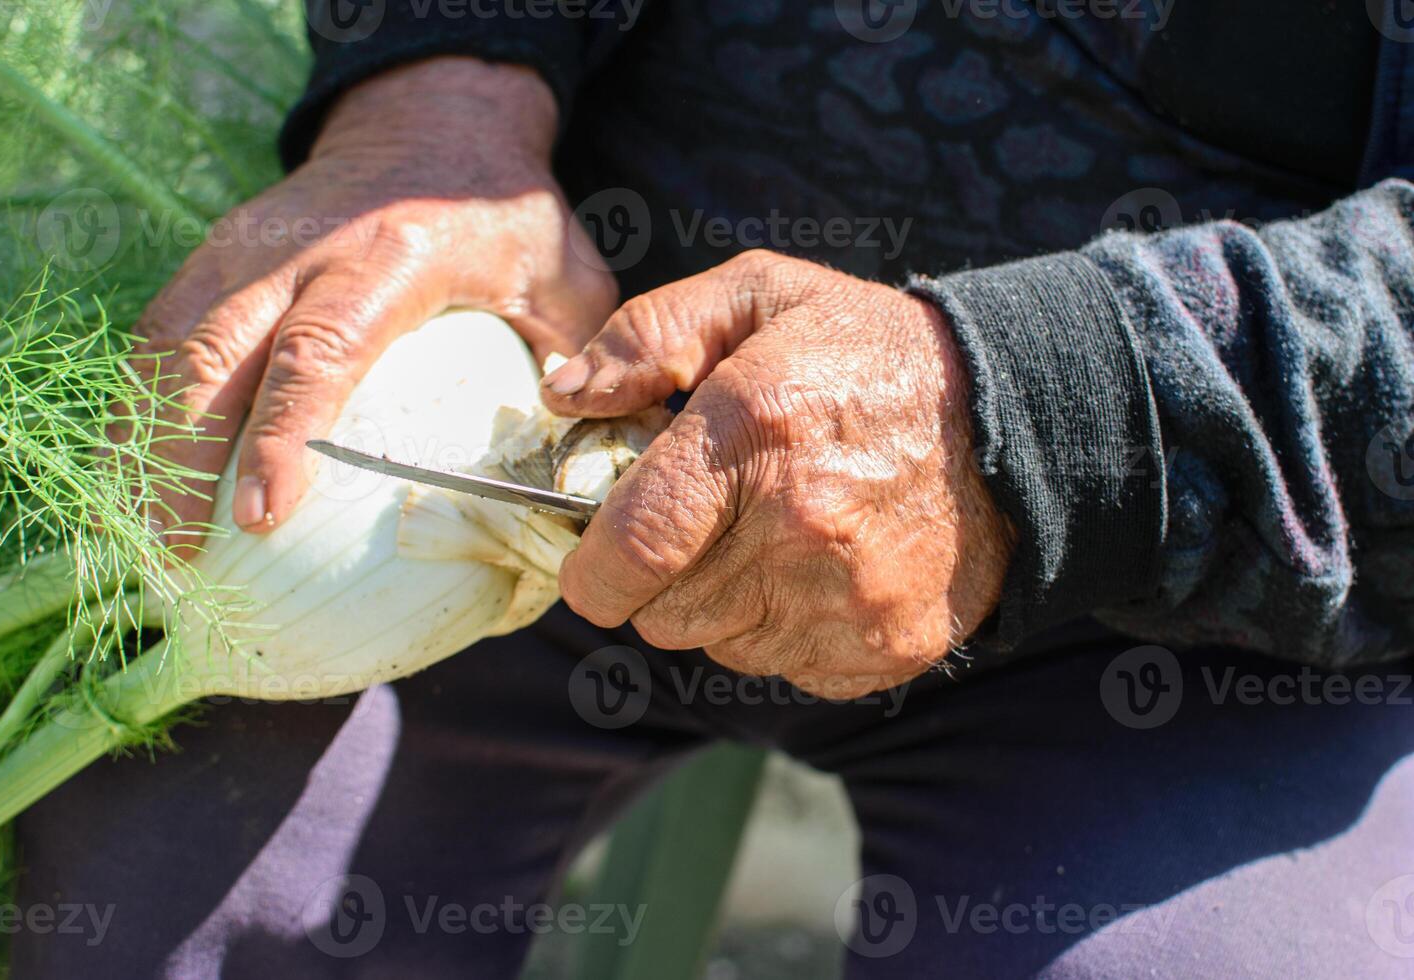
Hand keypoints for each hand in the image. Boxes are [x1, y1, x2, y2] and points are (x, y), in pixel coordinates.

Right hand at [132, 57, 615, 543]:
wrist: (434, 122)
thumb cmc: (505, 218)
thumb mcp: (565, 279)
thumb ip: (578, 366)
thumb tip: (578, 479)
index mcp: (389, 260)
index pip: (319, 350)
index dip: (281, 435)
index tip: (259, 516)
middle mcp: (299, 251)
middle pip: (213, 355)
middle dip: (180, 458)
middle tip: (179, 555)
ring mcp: (246, 247)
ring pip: (168, 346)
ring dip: (141, 440)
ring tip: (141, 534)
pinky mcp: (218, 253)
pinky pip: (161, 332)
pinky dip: (137, 405)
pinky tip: (137, 476)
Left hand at [540, 251, 1013, 695]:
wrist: (1017, 416)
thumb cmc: (867, 351)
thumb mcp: (759, 294)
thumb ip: (648, 337)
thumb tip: (564, 396)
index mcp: (753, 431)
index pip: (630, 548)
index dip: (589, 572)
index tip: (588, 567)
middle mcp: (799, 526)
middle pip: (663, 612)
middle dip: (659, 577)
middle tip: (698, 525)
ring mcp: (848, 597)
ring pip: (719, 644)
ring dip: (721, 603)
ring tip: (768, 536)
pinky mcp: (883, 646)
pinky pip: (783, 666)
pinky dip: (781, 631)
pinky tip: (816, 570)